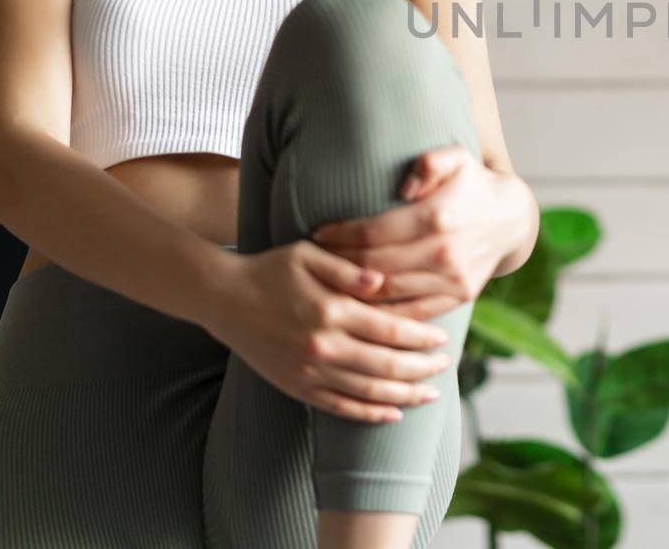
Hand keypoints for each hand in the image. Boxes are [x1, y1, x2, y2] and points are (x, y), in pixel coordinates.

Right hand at [200, 242, 453, 423]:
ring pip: (367, 392)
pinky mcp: (297, 386)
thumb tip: (384, 280)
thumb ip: (349, 267)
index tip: (443, 338)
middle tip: (446, 365)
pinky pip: (340, 407)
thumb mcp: (309, 254)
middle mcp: (322, 346)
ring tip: (430, 394)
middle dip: (421, 368)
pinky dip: (369, 414)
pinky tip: (392, 414)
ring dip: (404, 396)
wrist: (223, 299)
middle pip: (385, 366)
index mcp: (330, 311)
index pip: (390, 329)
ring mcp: (309, 371)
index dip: (421, 337)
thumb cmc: (271, 269)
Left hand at [310, 145, 532, 317]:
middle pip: (375, 265)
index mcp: (437, 217)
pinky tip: (361, 305)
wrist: (512, 218)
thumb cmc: (473, 183)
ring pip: (389, 293)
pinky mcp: (459, 296)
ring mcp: (453, 279)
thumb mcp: (457, 157)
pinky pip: (413, 312)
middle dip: (339, 263)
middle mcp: (444, 252)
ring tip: (329, 283)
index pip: (373, 232)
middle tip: (314, 260)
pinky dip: (384, 312)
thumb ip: (430, 162)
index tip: (317, 234)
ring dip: (355, 291)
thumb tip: (406, 187)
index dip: (340, 235)